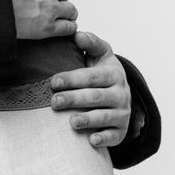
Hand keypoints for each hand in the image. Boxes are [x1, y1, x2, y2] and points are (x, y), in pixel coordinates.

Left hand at [50, 31, 130, 148]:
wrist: (119, 92)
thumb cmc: (102, 73)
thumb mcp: (100, 55)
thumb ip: (91, 43)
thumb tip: (77, 34)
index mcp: (113, 74)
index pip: (91, 77)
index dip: (72, 79)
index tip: (53, 82)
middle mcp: (120, 94)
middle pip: (95, 97)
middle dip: (74, 99)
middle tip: (54, 102)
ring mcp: (122, 113)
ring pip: (104, 117)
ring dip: (88, 119)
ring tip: (72, 122)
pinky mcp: (121, 130)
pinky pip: (114, 136)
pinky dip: (105, 139)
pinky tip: (92, 140)